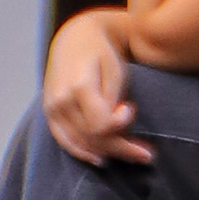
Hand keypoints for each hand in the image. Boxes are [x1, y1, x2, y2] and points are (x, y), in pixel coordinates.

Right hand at [38, 9, 150, 164]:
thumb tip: (118, 126)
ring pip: (81, 144)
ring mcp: (52, 110)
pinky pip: (66, 142)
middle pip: (92, 138)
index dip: (121, 124)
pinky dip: (84, 153)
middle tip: (148, 154)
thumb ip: (114, 99)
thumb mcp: (115, 70)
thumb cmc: (101, 53)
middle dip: (123, 149)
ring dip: (109, 153)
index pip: (100, 124)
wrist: (75, 40)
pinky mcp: (50, 116)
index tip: (131, 109)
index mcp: (78, 87)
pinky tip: (102, 159)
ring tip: (134, 156)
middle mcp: (60, 101)